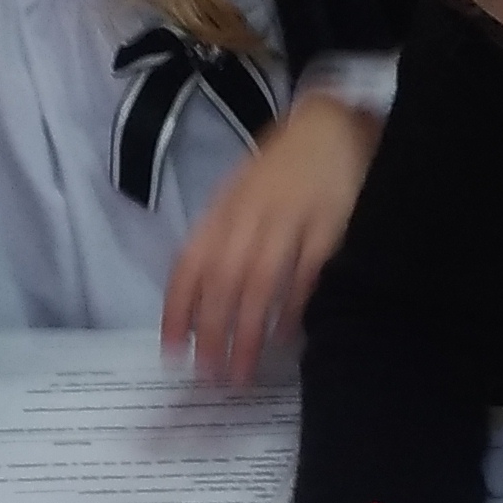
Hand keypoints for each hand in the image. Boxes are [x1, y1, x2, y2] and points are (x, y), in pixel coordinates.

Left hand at [163, 99, 376, 382]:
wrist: (332, 126)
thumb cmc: (282, 168)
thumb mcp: (240, 195)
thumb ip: (220, 239)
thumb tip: (196, 301)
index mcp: (223, 210)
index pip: (190, 263)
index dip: (177, 308)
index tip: (171, 351)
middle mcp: (250, 215)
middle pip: (223, 280)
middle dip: (212, 331)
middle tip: (209, 376)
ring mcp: (290, 219)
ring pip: (260, 281)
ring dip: (248, 330)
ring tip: (242, 370)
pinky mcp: (329, 224)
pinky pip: (306, 272)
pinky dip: (294, 306)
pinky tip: (287, 337)